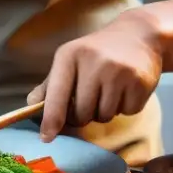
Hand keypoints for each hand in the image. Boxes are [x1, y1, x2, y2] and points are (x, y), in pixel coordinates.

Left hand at [26, 11, 163, 141]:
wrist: (139, 35)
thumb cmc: (96, 51)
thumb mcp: (70, 59)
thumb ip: (51, 84)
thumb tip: (31, 105)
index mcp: (69, 55)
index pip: (56, 95)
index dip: (51, 119)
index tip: (46, 138)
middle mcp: (93, 62)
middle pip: (81, 113)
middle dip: (82, 115)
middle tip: (89, 100)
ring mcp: (119, 72)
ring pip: (103, 116)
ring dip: (104, 112)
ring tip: (108, 91)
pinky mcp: (140, 83)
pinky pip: (126, 112)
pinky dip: (124, 107)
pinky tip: (125, 89)